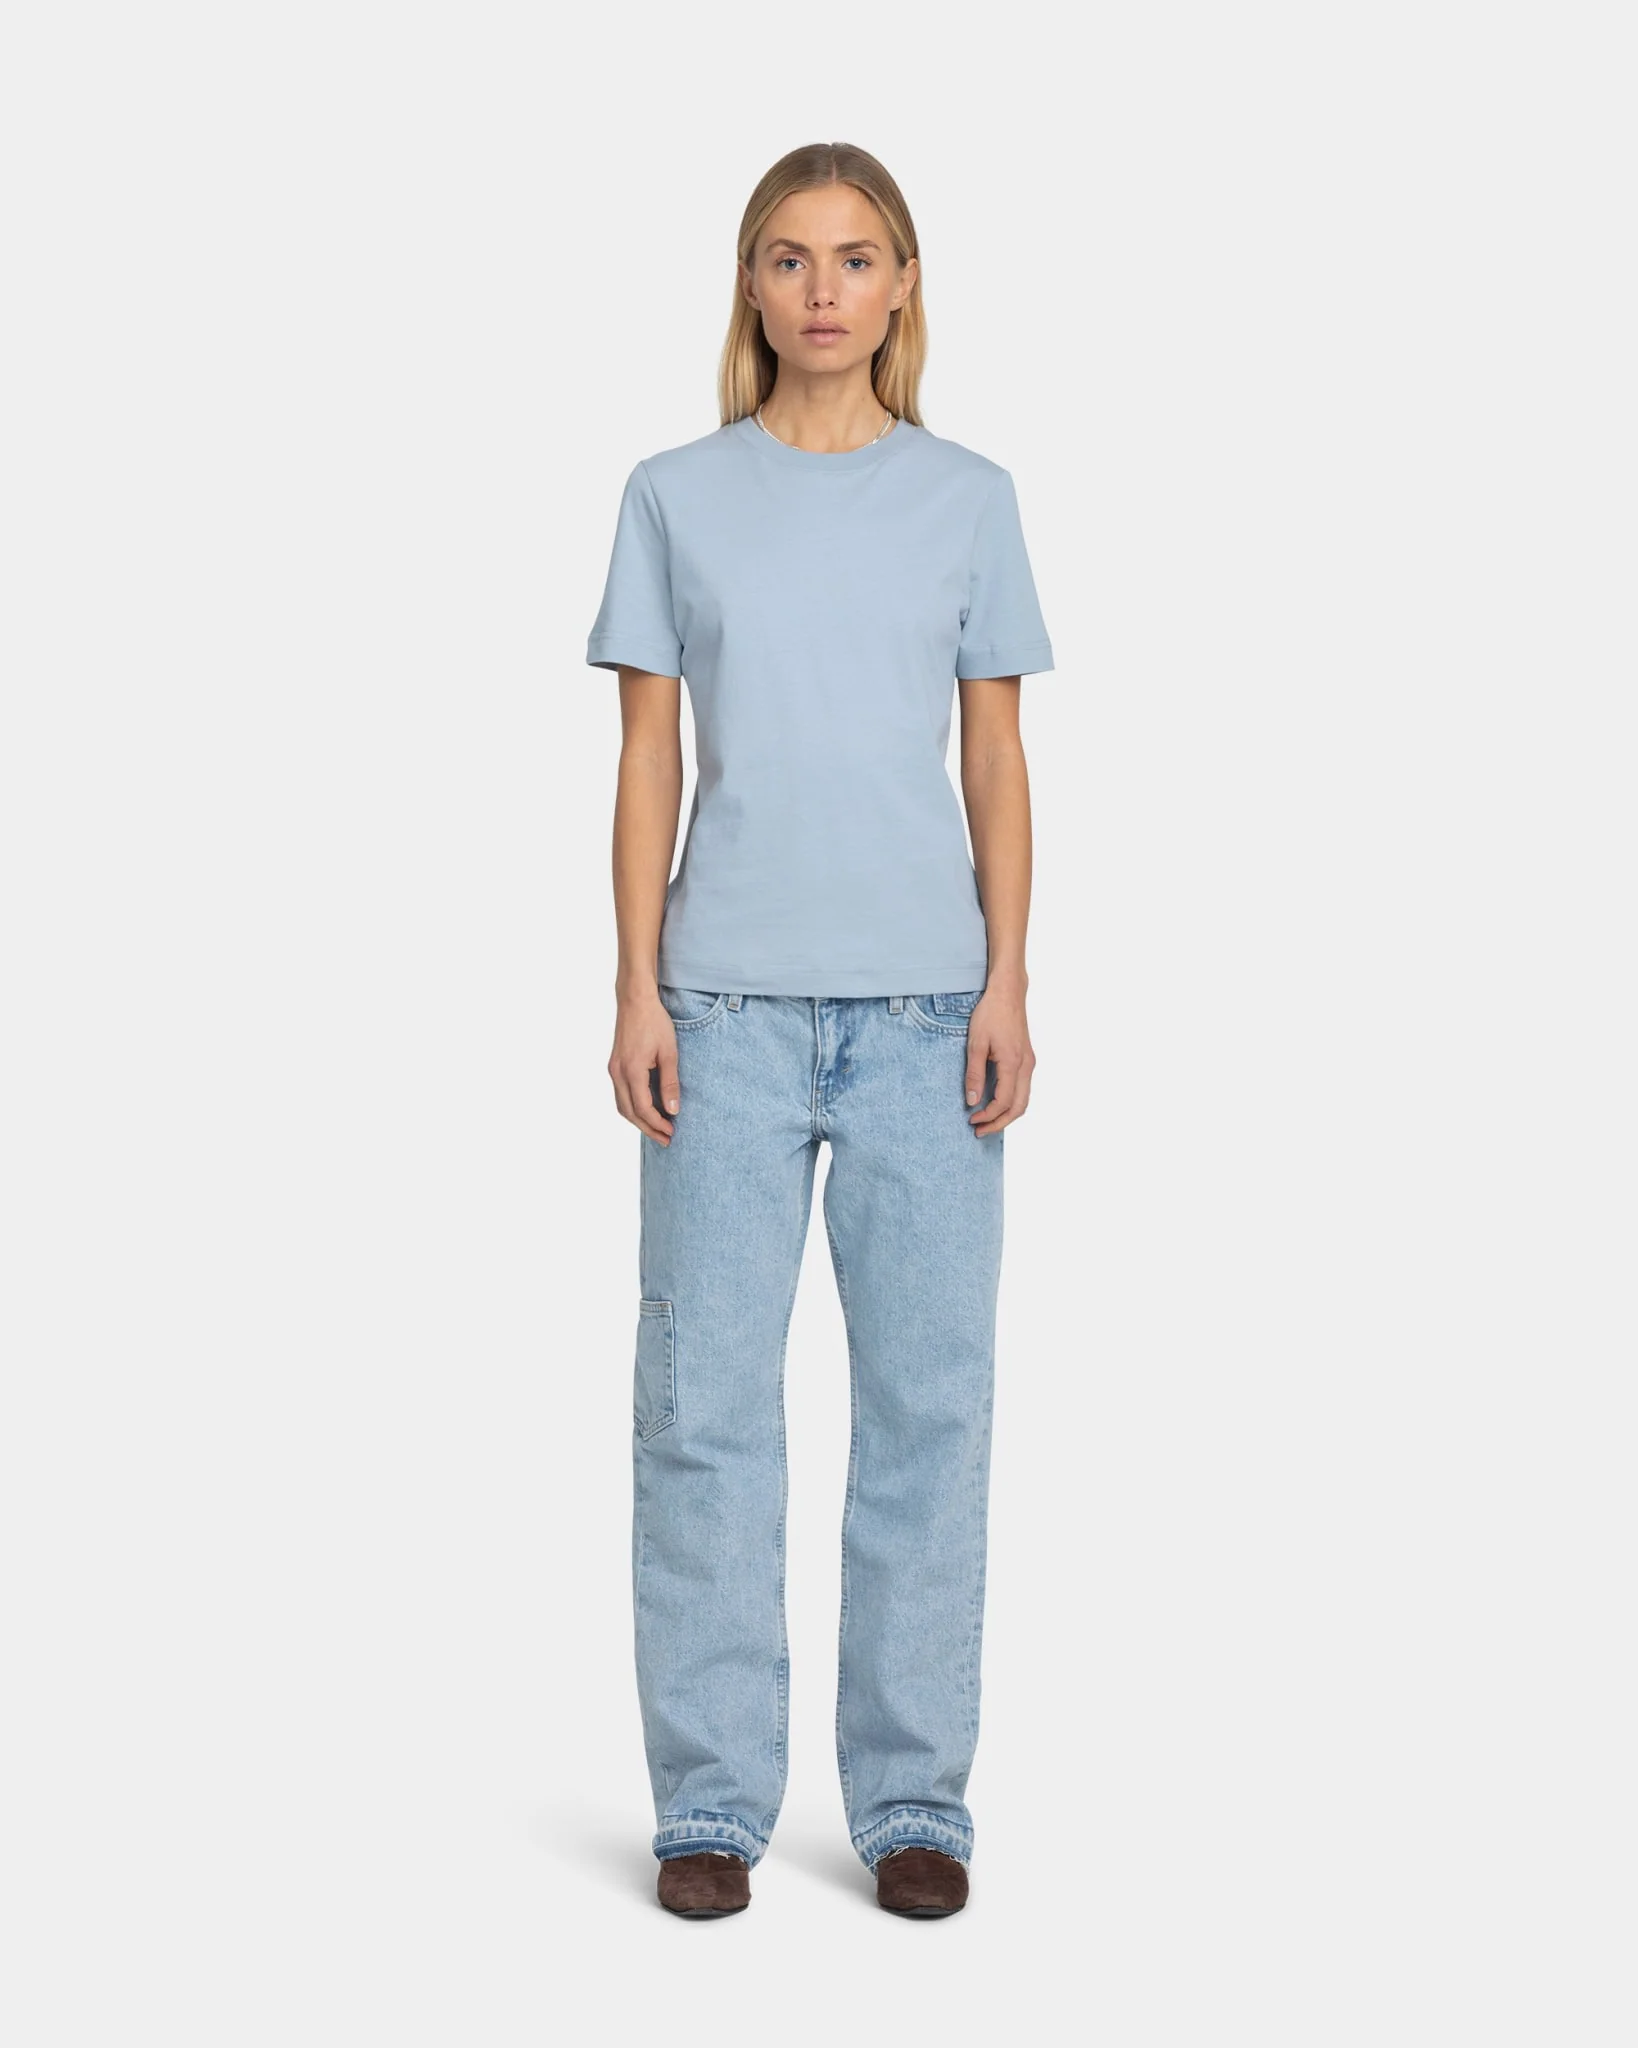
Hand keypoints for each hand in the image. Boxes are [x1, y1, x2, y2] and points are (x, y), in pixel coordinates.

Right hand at [609, 990, 679, 1144]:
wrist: (635, 1001)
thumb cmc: (654, 1022)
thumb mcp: (669, 1053)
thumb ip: (670, 1083)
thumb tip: (673, 1110)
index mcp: (631, 1070)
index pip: (643, 1108)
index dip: (657, 1123)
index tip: (672, 1132)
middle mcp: (618, 1073)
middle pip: (629, 1112)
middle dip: (647, 1129)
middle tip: (666, 1139)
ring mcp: (613, 1069)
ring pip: (622, 1106)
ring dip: (638, 1120)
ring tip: (657, 1129)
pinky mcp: (614, 1065)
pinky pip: (620, 1094)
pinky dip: (633, 1107)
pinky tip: (647, 1110)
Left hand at [965, 984, 1034, 1135]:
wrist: (1008, 993)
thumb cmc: (991, 1014)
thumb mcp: (975, 1044)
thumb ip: (974, 1074)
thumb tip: (972, 1100)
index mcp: (1013, 1063)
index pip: (1004, 1101)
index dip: (988, 1116)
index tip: (972, 1120)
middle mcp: (1026, 1066)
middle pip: (1019, 1107)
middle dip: (1000, 1123)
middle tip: (980, 1130)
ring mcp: (1029, 1063)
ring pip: (1024, 1100)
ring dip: (1007, 1114)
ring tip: (987, 1120)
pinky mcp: (1027, 1059)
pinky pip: (1023, 1088)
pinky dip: (1011, 1102)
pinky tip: (996, 1102)